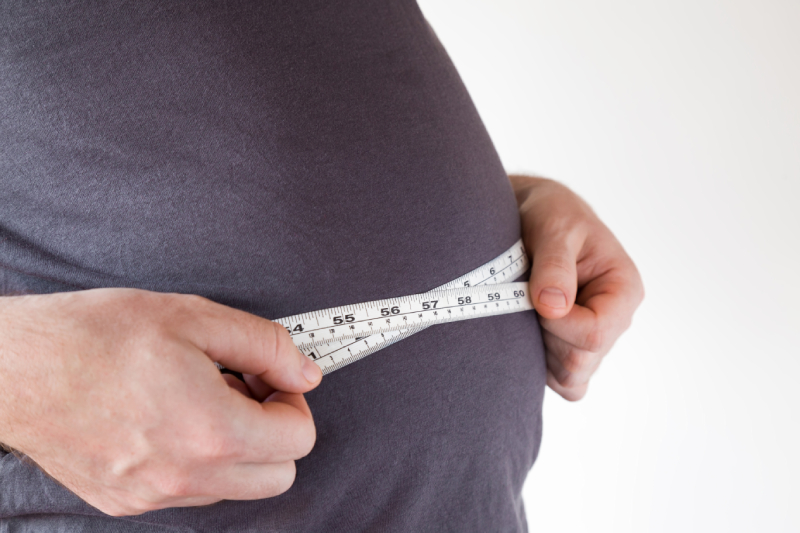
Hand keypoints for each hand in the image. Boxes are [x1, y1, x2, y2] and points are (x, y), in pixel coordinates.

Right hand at [0, 289, 322, 515]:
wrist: (15, 368)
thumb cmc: (96, 335)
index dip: (294, 401)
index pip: (298, 440)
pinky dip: (199, 460)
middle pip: (277, 476)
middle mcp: (186, 477)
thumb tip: (306, 371)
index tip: (271, 378)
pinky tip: (171, 417)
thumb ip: (265, 346)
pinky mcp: (127, 501)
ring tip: (200, 398)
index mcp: (211, 431)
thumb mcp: (194, 317)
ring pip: (235, 487)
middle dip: (275, 432)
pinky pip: (191, 491)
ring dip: (238, 447)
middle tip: (245, 389)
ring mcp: (154, 496)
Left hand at [510, 175, 643, 400]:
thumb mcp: (554, 228)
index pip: (595, 334)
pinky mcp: (572, 350)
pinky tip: (528, 330)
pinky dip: (539, 365)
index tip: (535, 298)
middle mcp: (615, 320)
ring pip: (569, 377)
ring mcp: (594, 340)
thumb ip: (554, 265)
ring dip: (539, 350)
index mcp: (624, 290)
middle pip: (580, 362)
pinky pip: (561, 382)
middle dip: (546, 337)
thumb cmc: (552, 215)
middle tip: (528, 299)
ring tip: (529, 309)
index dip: (558, 324)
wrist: (535, 217)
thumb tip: (553, 307)